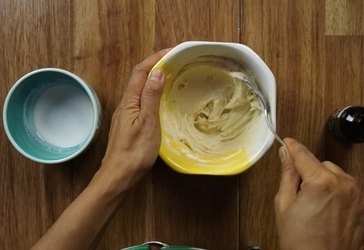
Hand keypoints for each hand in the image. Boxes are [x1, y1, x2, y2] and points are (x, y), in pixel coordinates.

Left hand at [100, 49, 167, 188]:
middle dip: (155, 65)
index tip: (172, 51)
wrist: (119, 175)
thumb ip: (151, 97)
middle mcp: (126, 104)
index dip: (155, 58)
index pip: (140, 71)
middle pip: (139, 78)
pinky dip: (153, 93)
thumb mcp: (147, 122)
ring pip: (140, 89)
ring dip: (154, 79)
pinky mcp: (130, 124)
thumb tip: (157, 72)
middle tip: (175, 62)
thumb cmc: (135, 151)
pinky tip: (162, 99)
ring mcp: (127, 114)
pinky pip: (142, 101)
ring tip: (172, 76)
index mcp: (129, 101)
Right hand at [275, 138, 363, 249]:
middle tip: (300, 192)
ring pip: (337, 175)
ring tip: (316, 204)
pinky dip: (339, 192)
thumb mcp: (284, 204)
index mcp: (321, 182)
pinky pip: (350, 188)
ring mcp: (359, 196)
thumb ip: (287, 174)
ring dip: (326, 181)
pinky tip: (329, 210)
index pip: (304, 155)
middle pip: (322, 164)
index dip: (293, 147)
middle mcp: (345, 185)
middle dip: (310, 172)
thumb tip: (286, 155)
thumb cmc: (301, 241)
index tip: (288, 143)